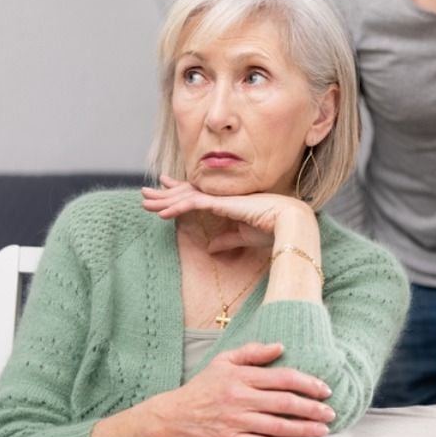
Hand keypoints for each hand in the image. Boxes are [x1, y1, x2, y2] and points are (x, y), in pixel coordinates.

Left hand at [142, 176, 314, 252]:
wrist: (290, 223)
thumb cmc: (273, 230)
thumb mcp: (243, 237)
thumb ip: (226, 240)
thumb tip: (211, 248)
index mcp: (228, 202)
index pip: (199, 194)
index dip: (180, 191)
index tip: (165, 188)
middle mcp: (222, 196)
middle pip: (187, 192)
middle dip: (165, 192)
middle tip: (145, 192)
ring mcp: (221, 197)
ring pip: (186, 196)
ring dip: (163, 200)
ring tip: (145, 202)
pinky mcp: (221, 202)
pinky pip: (192, 203)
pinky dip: (176, 207)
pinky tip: (161, 213)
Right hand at [147, 342, 333, 436]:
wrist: (172, 415)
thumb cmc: (203, 386)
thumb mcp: (224, 360)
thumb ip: (253, 352)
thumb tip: (281, 347)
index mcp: (242, 377)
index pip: (283, 378)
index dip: (308, 383)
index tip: (325, 388)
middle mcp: (241, 398)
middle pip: (285, 403)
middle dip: (312, 408)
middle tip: (331, 412)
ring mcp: (236, 421)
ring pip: (277, 426)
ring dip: (303, 428)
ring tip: (322, 429)